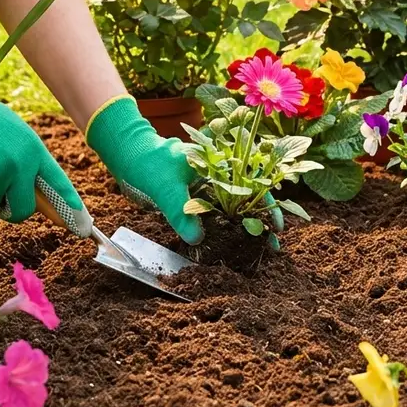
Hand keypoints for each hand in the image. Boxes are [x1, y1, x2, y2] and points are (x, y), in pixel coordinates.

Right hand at [0, 53, 90, 235]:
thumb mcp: (15, 132)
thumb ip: (27, 161)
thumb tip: (35, 191)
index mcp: (32, 151)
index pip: (58, 185)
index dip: (70, 208)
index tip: (83, 227)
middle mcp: (16, 168)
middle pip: (22, 210)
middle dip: (12, 208)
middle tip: (0, 193)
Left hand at [85, 96, 284, 248]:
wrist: (129, 155)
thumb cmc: (149, 162)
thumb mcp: (165, 187)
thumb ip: (180, 212)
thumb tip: (197, 239)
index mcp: (220, 165)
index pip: (255, 184)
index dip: (269, 206)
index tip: (276, 228)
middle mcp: (219, 176)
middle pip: (249, 200)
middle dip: (263, 223)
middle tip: (272, 247)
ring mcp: (209, 188)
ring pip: (234, 210)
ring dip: (245, 228)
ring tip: (256, 251)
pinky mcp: (197, 199)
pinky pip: (216, 216)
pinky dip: (224, 230)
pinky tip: (229, 244)